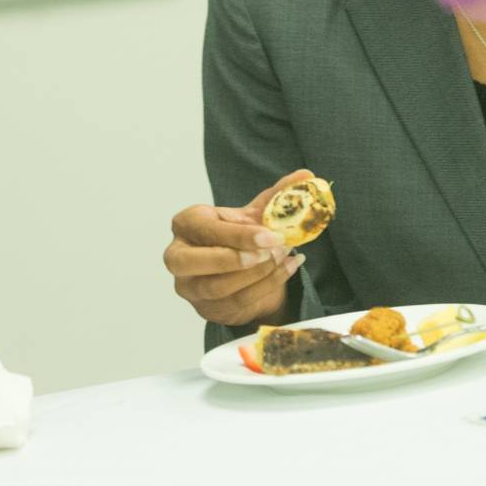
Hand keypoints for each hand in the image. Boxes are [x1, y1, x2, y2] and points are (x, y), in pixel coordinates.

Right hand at [164, 168, 312, 326]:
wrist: (244, 268)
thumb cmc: (242, 235)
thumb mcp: (256, 213)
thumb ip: (278, 194)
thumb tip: (307, 175)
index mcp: (186, 224)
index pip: (203, 229)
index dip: (237, 235)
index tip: (271, 235)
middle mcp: (178, 257)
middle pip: (192, 263)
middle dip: (234, 259)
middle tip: (270, 253)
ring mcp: (190, 288)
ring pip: (216, 287)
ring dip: (256, 274)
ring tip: (284, 257)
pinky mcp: (208, 310)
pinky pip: (236, 302)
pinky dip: (267, 286)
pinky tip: (287, 269)